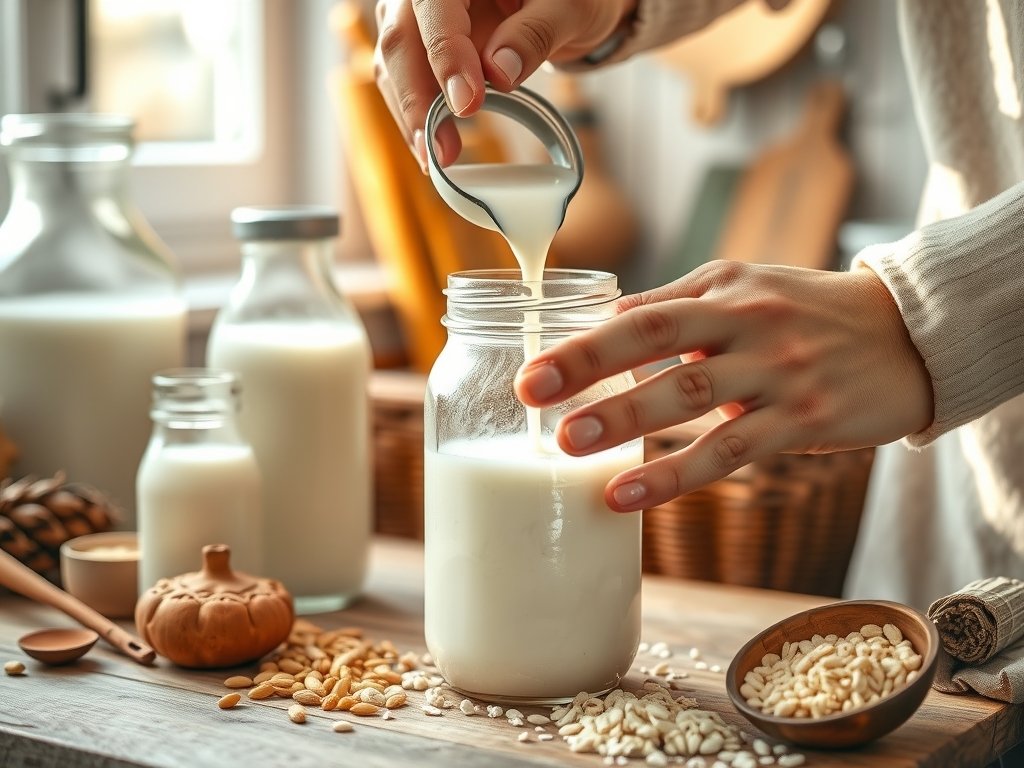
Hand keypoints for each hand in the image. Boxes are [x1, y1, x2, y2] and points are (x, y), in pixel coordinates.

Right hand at [374, 0, 635, 168]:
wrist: (564, 4)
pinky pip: (405, 79)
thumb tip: (499, 74)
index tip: (468, 104)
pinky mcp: (420, 45)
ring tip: (439, 157)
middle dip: (417, 99)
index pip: (435, 6)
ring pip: (395, 64)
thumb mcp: (570, 8)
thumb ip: (535, 34)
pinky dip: (418, 115)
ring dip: (413, 115)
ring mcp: (418, 16)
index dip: (446, 56)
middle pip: (401, 38)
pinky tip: (435, 146)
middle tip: (441, 148)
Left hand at [514, 261, 933, 511]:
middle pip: (660, 344)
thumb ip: (676, 303)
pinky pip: (729, 451)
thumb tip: (603, 318)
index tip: (532, 370)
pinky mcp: (803, 420)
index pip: (641, 313)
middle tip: (532, 397)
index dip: (584, 342)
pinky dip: (674, 474)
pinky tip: (627, 494)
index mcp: (724, 291)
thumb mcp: (744, 289)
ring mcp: (777, 373)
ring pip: (690, 397)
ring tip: (569, 446)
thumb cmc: (809, 312)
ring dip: (626, 422)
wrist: (908, 336)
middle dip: (591, 370)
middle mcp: (748, 325)